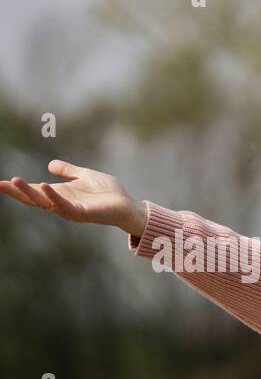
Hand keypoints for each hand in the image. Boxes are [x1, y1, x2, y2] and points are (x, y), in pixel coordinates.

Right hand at [0, 160, 146, 235]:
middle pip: (33, 198)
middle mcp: (61, 203)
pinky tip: (44, 186)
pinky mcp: (82, 213)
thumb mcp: (84, 175)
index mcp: (59, 194)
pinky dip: (54, 196)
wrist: (128, 205)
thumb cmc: (108, 193)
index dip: (16, 187)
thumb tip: (50, 165)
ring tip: (14, 180)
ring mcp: (70, 210)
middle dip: (15, 191)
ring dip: (29, 192)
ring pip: (44, 202)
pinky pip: (64, 205)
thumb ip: (68, 170)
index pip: (33, 190)